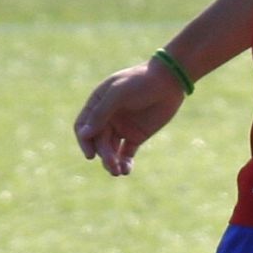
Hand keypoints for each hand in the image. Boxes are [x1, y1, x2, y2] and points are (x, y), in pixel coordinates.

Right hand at [74, 60, 185, 175]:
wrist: (170, 80)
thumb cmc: (141, 81)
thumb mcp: (118, 93)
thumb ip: (101, 113)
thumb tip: (84, 134)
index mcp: (97, 105)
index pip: (83, 128)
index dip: (84, 141)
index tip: (91, 154)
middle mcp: (107, 119)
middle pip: (98, 142)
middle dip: (103, 154)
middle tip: (112, 163)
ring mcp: (121, 128)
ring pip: (110, 150)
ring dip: (112, 162)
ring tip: (117, 172)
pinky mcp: (136, 136)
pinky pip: (126, 153)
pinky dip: (124, 163)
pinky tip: (126, 171)